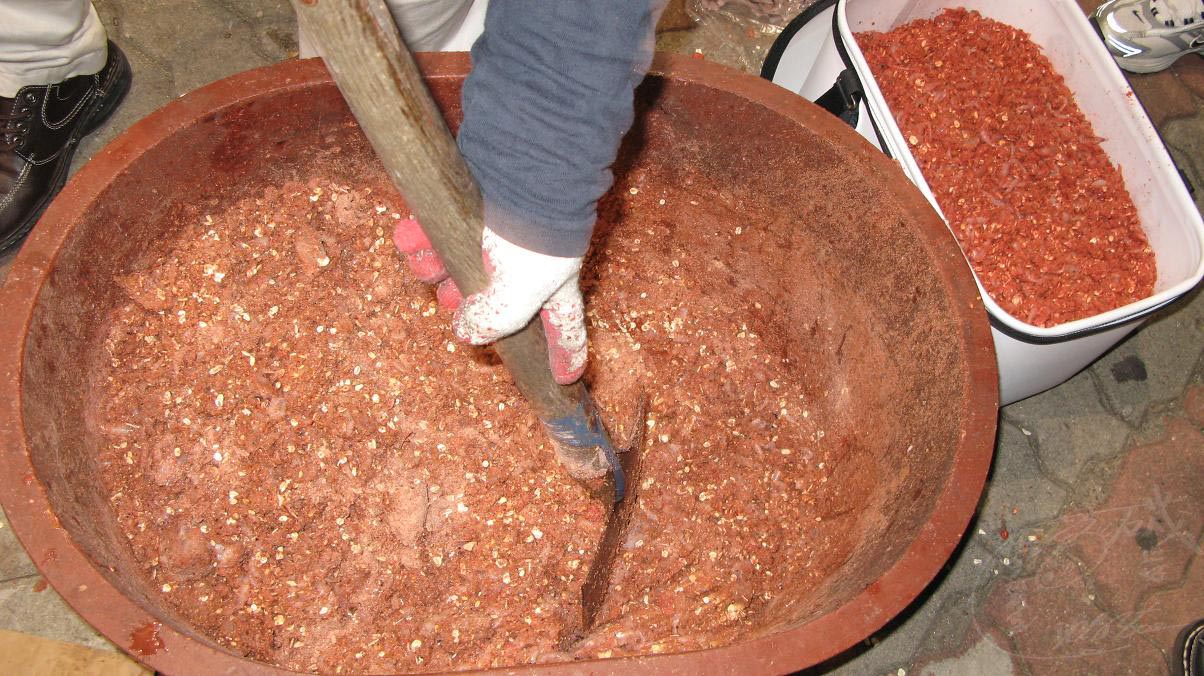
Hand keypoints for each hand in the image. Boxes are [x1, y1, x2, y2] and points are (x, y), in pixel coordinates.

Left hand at [393, 218, 588, 384]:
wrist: (524, 165)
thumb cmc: (533, 237)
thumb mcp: (520, 294)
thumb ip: (495, 321)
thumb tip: (465, 332)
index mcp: (550, 286)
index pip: (562, 328)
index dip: (565, 354)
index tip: (565, 377)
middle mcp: (524, 264)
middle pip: (492, 300)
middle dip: (464, 306)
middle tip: (451, 302)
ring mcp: (494, 236)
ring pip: (456, 266)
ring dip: (433, 270)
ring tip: (423, 263)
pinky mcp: (468, 206)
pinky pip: (437, 232)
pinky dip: (419, 238)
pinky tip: (408, 236)